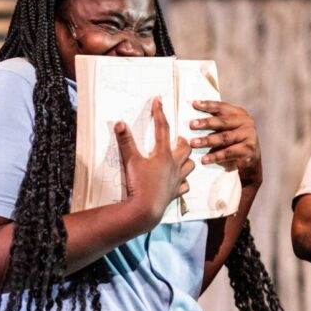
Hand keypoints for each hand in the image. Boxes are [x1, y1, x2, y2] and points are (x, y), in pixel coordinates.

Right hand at [115, 96, 192, 229]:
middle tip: (177, 139)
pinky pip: (185, 186)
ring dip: (187, 160)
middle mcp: (174, 165)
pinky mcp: (175, 193)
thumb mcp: (130, 161)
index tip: (159, 101)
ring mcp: (176, 180)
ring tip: (181, 158)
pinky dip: (183, 182)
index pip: (162, 128)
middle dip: (183, 141)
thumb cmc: (139, 184)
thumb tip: (119, 123)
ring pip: (190, 166)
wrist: (146, 209)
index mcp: (163, 155)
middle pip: (186, 148)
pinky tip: (178, 182)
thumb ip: (126, 141)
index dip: (160, 113)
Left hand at [189, 99, 261, 181]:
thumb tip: (192, 122)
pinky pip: (229, 153)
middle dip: (206, 123)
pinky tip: (204, 159)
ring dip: (207, 140)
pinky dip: (215, 156)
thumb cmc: (234, 142)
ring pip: (225, 137)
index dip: (208, 105)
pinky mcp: (248, 150)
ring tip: (193, 143)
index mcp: (239, 113)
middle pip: (223, 121)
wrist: (251, 159)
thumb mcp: (226, 129)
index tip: (195, 104)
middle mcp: (246, 122)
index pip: (222, 107)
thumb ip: (215, 123)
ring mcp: (249, 135)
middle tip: (191, 125)